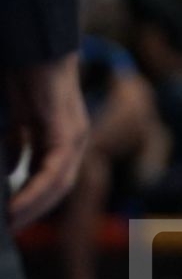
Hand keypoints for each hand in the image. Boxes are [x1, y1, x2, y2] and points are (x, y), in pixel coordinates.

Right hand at [4, 53, 88, 226]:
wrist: (36, 49)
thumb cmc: (26, 79)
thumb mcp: (17, 120)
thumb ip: (17, 144)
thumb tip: (11, 169)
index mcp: (63, 139)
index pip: (53, 180)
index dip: (34, 202)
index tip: (12, 220)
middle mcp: (75, 140)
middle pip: (59, 188)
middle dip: (33, 211)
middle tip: (8, 229)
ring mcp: (75, 135)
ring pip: (59, 183)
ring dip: (34, 207)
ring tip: (10, 223)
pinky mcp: (67, 129)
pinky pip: (54, 169)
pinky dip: (36, 190)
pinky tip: (16, 205)